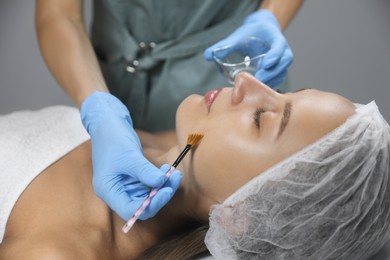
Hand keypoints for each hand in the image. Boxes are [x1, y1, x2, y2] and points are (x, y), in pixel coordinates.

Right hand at [80, 91, 181, 220]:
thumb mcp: (130, 155)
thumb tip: (162, 182)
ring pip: (148, 197)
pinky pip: (149, 186)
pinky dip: (159, 180)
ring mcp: (126, 186)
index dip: (150, 205)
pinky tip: (167, 169)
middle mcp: (116, 192)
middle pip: (142, 206)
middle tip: (174, 179)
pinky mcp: (134, 179)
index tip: (166, 191)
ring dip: (163, 187)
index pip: (131, 210)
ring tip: (173, 173)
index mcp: (109, 191)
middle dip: (160, 196)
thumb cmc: (113, 139)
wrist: (108, 124)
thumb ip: (145, 171)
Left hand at [204, 9, 292, 87]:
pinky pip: (276, 81)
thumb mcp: (239, 37)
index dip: (275, 56)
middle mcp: (282, 52)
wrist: (261, 33)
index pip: (280, 48)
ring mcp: (281, 64)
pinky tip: (256, 94)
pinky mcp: (277, 73)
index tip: (266, 63)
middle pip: (283, 64)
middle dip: (272, 73)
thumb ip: (224, 45)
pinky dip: (268, 87)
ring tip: (256, 90)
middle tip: (258, 81)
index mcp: (276, 40)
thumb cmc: (252, 33)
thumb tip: (207, 55)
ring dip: (270, 82)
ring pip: (281, 74)